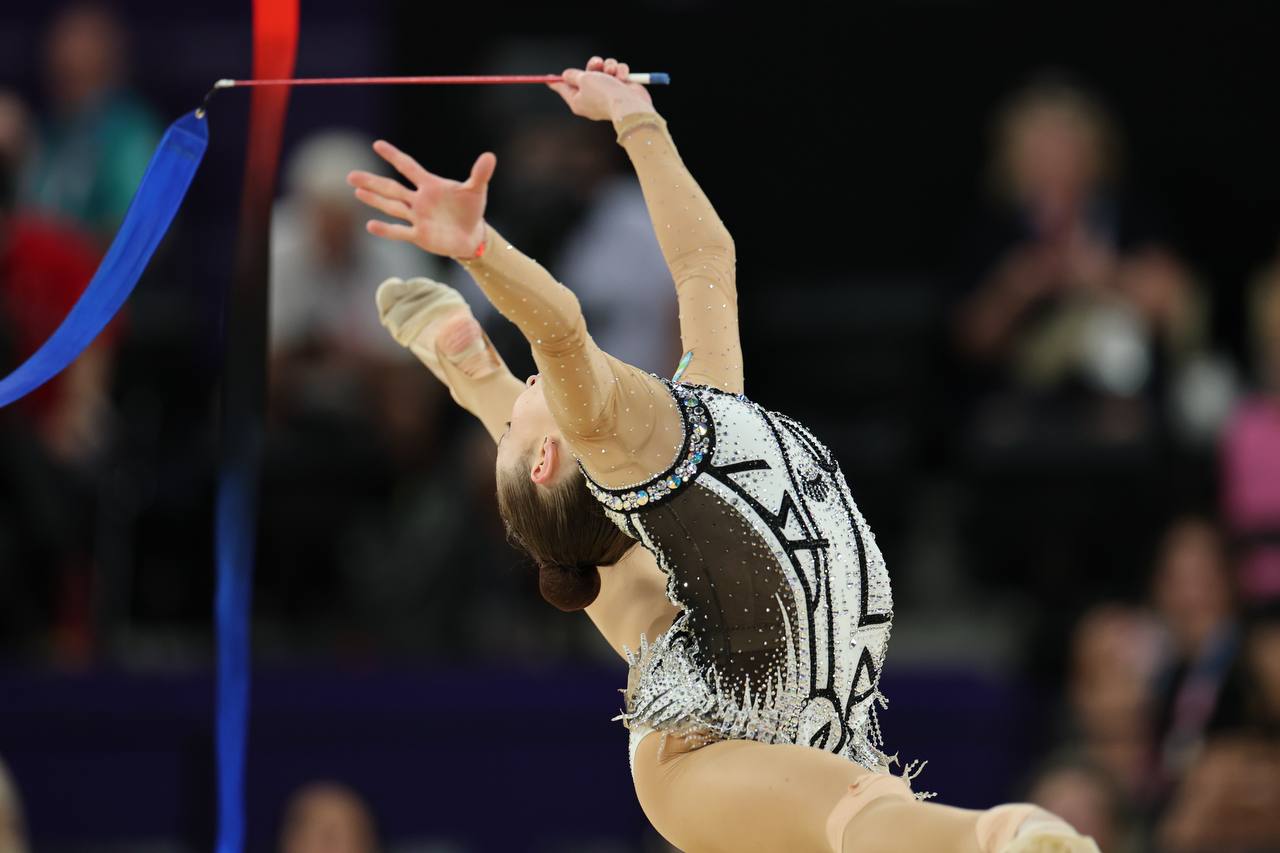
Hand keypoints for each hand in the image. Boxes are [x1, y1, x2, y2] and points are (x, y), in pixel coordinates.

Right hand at [347, 140, 492, 257]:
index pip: (408, 167)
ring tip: (357, 191)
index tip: (377, 145)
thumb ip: (480, 174)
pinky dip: (386, 229)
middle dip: (372, 182)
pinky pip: (400, 232)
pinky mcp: (419, 235)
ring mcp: (417, 218)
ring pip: (391, 207)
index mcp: (429, 185)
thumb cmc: (470, 210)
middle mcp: (418, 200)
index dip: (394, 156)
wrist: (471, 235)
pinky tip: (370, 225)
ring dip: (375, 200)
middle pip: (392, 188)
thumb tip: (490, 156)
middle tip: (351, 176)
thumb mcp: (476, 190)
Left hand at [546, 55, 652, 120]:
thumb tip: (566, 75)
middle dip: (593, 66)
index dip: (555, 82)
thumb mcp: (584, 79)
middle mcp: (591, 98)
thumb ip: (574, 75)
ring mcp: (607, 94)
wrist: (629, 104)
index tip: (547, 78)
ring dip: (609, 66)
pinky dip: (620, 72)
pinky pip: (617, 72)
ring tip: (613, 72)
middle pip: (585, 75)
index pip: (563, 89)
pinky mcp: (621, 89)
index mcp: (577, 100)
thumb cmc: (604, 92)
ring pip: (604, 70)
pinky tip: (623, 77)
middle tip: (597, 63)